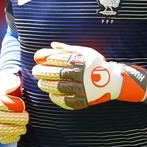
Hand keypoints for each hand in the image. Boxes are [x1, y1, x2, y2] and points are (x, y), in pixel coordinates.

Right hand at [0, 69, 28, 143]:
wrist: (13, 93)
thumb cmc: (14, 85)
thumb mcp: (12, 79)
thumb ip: (12, 80)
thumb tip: (15, 84)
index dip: (10, 105)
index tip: (22, 104)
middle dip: (14, 118)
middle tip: (26, 117)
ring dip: (13, 129)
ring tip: (24, 127)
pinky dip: (9, 137)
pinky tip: (18, 134)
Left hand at [32, 42, 146, 109]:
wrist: (111, 81)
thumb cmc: (95, 64)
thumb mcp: (84, 52)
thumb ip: (67, 49)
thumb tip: (52, 45)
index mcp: (80, 61)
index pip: (59, 59)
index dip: (47, 59)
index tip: (39, 59)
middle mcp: (80, 75)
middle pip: (56, 73)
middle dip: (42, 72)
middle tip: (35, 71)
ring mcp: (81, 88)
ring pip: (58, 87)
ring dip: (46, 85)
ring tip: (41, 83)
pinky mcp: (82, 100)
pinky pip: (65, 101)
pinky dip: (56, 98)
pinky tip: (51, 94)